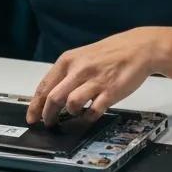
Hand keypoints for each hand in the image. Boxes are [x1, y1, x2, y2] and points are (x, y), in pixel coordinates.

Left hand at [26, 28, 159, 126]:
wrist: (139, 48)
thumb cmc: (111, 53)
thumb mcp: (83, 56)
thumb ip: (67, 74)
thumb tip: (51, 96)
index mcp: (69, 60)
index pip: (44, 86)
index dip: (35, 106)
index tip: (32, 117)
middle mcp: (79, 70)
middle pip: (54, 98)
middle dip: (47, 115)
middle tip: (48, 123)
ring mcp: (95, 81)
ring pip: (71, 104)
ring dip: (69, 114)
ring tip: (72, 115)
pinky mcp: (110, 92)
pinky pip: (93, 111)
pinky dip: (87, 118)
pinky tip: (87, 116)